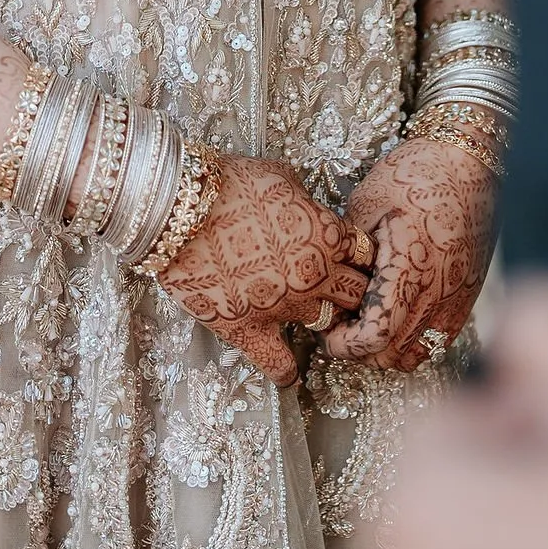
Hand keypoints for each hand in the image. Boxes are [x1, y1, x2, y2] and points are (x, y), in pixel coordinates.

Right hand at [155, 150, 372, 388]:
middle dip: (355, 292)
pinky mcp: (249, 329)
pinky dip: (287, 371)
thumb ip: (302, 196)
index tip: (349, 260)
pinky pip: (279, 365)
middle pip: (359, 294)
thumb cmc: (229, 182)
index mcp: (327, 234)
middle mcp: (316, 274)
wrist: (181, 207)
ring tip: (318, 321)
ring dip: (326, 322)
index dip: (359, 256)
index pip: (366, 254)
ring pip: (328, 326)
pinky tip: (288, 373)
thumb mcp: (279, 176)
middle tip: (342, 292)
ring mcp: (285, 306)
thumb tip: (304, 203)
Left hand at [322, 133, 493, 373]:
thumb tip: (329, 277)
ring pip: (418, 353)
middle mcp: (438, 290)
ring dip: (388, 348)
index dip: (345, 344)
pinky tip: (398, 313)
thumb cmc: (419, 171)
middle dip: (360, 350)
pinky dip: (414, 339)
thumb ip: (348, 245)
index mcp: (410, 266)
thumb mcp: (368, 200)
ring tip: (369, 321)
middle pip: (393, 355)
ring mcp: (457, 296)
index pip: (376, 335)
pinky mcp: (468, 294)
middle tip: (342, 326)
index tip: (329, 331)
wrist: (471, 159)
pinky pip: (439, 339)